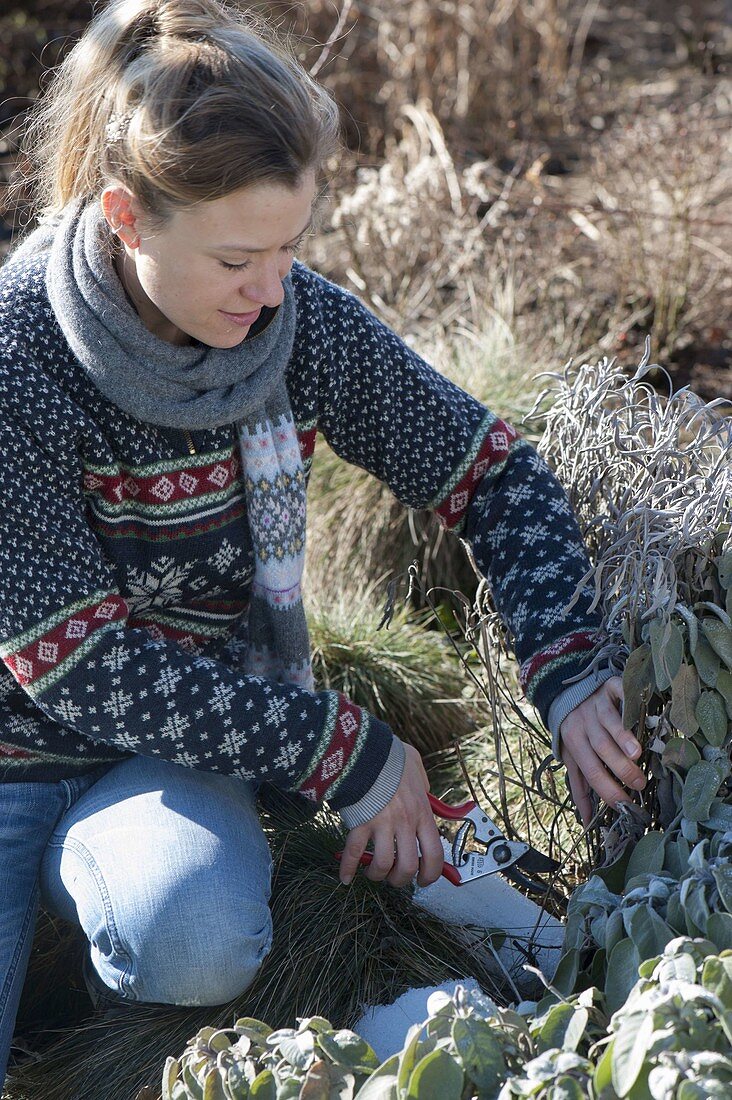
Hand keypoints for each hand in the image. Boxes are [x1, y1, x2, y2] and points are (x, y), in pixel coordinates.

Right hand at [338, 743, 443, 887]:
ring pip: (382, 865)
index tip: (424, 880)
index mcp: (422, 812)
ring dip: (377, 874)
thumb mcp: (417, 768)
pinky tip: (346, 877)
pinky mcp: (359, 823)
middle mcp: (405, 822)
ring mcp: (381, 824)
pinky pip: (354, 853)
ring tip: (373, 871)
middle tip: (395, 877)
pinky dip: (348, 869)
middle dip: (401, 879)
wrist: (366, 749)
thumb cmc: (391, 756)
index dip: (431, 874)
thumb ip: (423, 785)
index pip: (435, 854)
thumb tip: (425, 792)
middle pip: (408, 866)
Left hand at [559, 676, 645, 826]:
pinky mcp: (609, 686)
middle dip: (620, 767)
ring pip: (608, 722)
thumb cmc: (577, 732)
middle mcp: (584, 724)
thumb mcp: (573, 758)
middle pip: (600, 748)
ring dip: (622, 738)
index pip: (590, 771)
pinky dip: (629, 702)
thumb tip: (587, 821)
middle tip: (640, 783)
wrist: (567, 692)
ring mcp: (596, 704)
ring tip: (637, 754)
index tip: (625, 805)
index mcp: (574, 743)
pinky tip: (640, 715)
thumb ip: (580, 787)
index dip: (607, 789)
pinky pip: (618, 692)